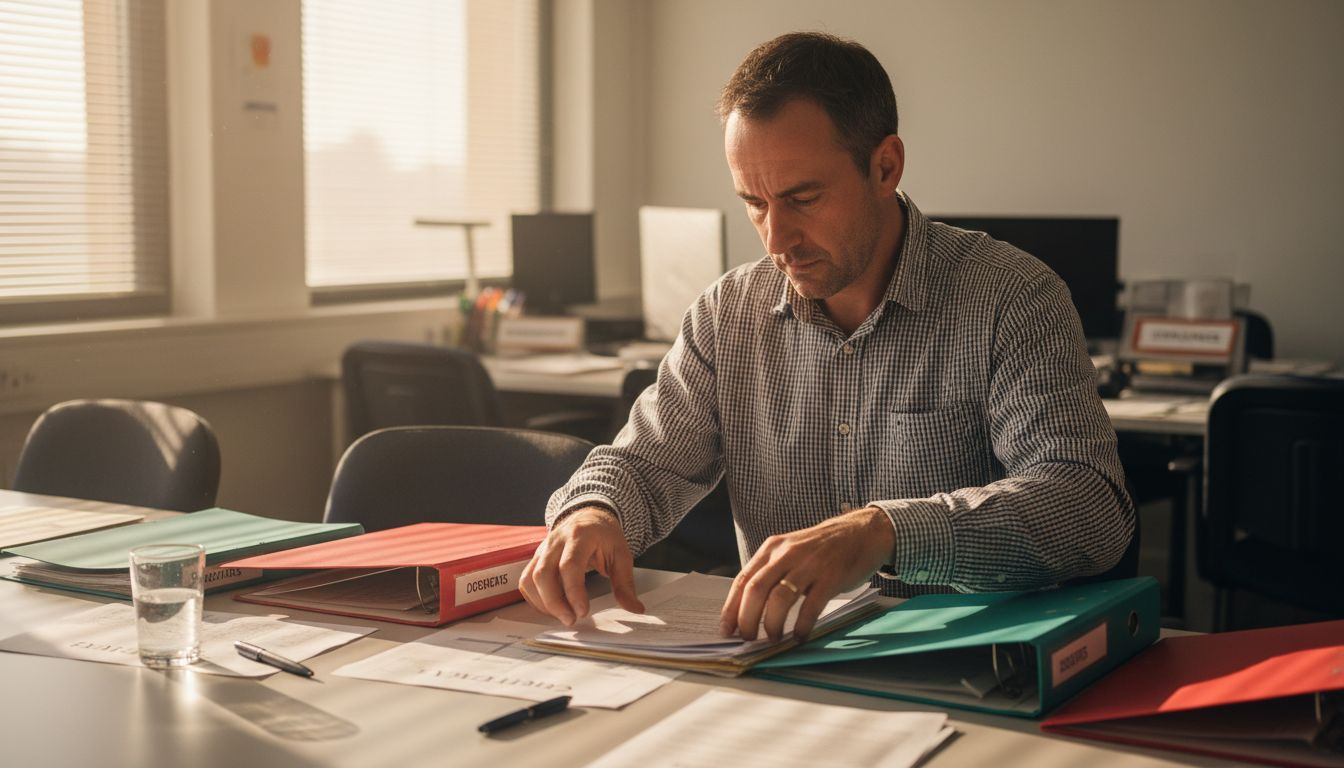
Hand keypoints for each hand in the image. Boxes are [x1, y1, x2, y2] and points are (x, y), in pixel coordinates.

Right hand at [519, 505, 643, 625]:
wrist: (589, 516)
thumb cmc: (605, 535)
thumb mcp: (622, 555)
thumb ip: (625, 583)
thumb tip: (635, 609)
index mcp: (580, 536)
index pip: (569, 566)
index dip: (573, 592)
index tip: (583, 612)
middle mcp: (556, 541)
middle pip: (543, 574)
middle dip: (554, 602)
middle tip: (571, 620)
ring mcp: (543, 549)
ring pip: (530, 578)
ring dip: (543, 603)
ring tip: (563, 616)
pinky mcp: (536, 558)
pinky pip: (526, 581)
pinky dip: (535, 599)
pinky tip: (552, 608)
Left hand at [719, 506, 894, 641]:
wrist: (861, 532)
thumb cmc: (822, 549)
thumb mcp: (790, 552)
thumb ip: (771, 574)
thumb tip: (748, 609)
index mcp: (772, 549)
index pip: (742, 580)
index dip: (731, 608)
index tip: (726, 630)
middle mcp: (786, 554)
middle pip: (756, 590)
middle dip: (747, 619)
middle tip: (748, 639)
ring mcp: (809, 564)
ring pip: (779, 598)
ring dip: (772, 624)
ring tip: (773, 639)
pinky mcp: (830, 576)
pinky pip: (810, 606)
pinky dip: (801, 625)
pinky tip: (799, 636)